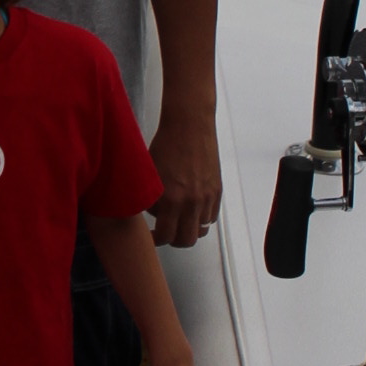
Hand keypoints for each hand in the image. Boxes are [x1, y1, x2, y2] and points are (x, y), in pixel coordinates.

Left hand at [148, 93, 221, 249]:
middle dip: (173, 240)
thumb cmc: (165, 144)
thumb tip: (150, 215)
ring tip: (178, 219)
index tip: (151, 235)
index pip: (165, 236)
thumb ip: (150, 198)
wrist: (189, 124)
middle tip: (165, 232)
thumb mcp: (149, 173)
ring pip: (200, 230)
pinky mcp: (217, 191)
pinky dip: (201, 217)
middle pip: (186, 240)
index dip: (156, 239)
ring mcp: (207, 197)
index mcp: (171, 198)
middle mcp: (191, 201)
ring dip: (188, 228)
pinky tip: (190, 207)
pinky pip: (211, 216)